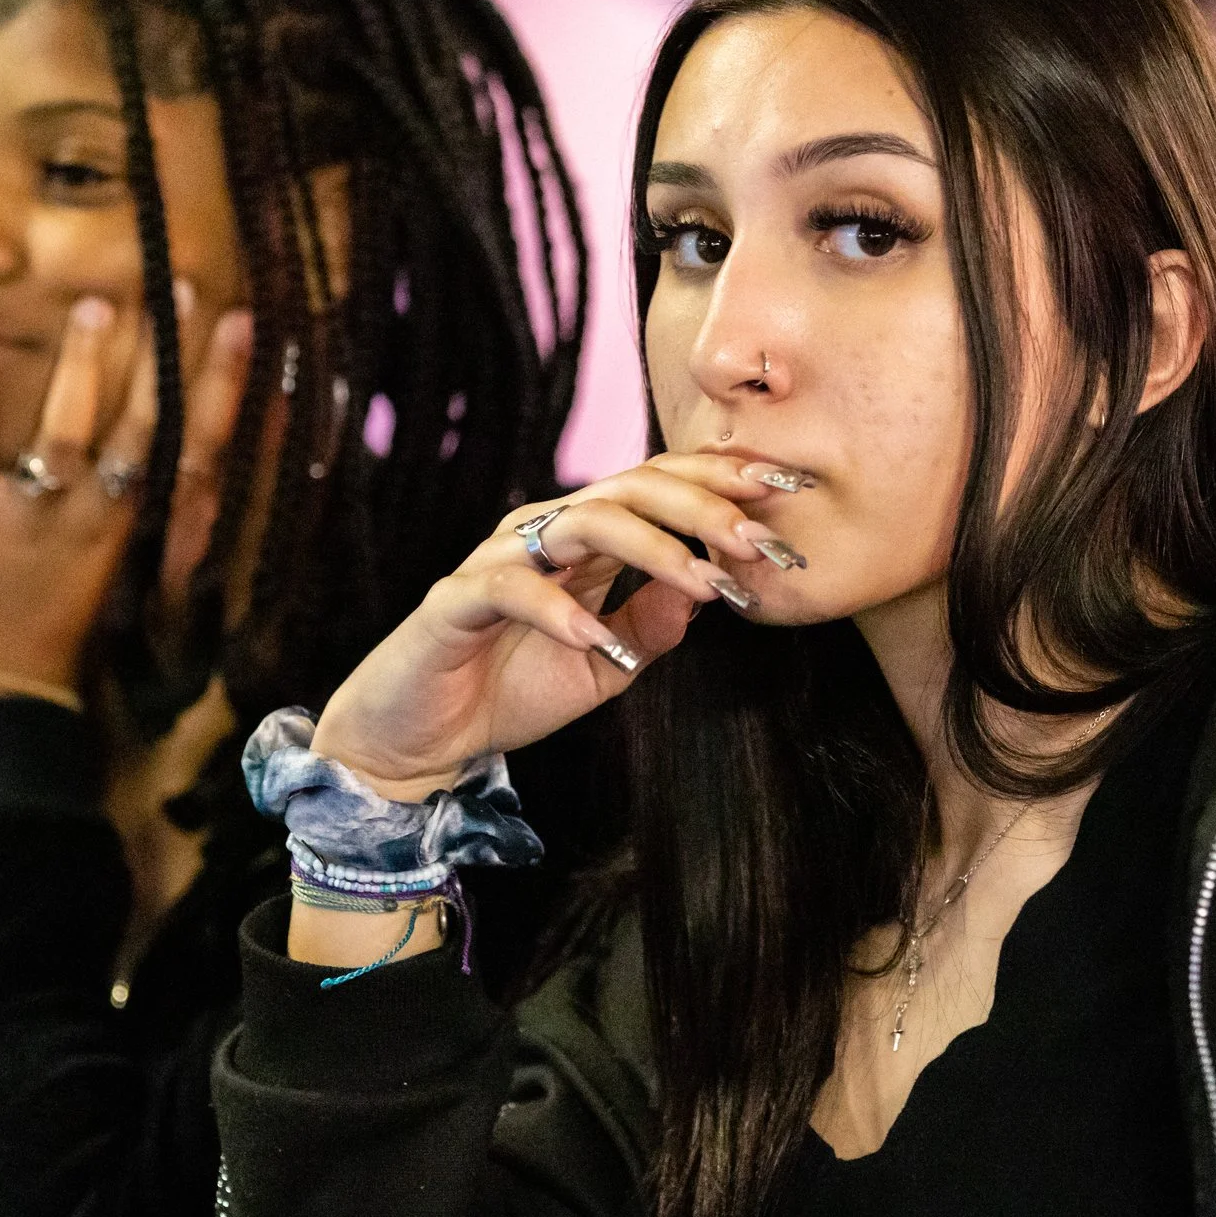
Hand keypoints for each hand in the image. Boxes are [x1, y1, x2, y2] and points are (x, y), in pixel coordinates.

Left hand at [0, 288, 255, 716]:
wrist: (5, 685)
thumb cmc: (69, 612)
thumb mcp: (126, 556)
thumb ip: (147, 491)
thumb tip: (188, 431)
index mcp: (142, 523)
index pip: (197, 444)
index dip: (223, 383)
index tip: (244, 323)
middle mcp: (99, 516)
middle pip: (144, 426)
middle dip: (168, 355)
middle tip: (187, 288)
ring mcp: (38, 517)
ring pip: (69, 433)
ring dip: (86, 367)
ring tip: (99, 306)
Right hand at [308, 455, 803, 797]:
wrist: (423, 738)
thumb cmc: (512, 689)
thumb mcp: (609, 665)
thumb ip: (655, 624)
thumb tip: (713, 587)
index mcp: (585, 539)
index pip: (660, 487)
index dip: (725, 478)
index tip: (792, 487)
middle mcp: (545, 533)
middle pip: (632, 488)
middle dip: (705, 507)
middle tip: (761, 540)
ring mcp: (500, 560)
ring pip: (583, 522)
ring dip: (653, 550)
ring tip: (705, 585)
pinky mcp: (456, 600)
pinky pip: (512, 589)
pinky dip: (562, 612)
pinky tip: (600, 641)